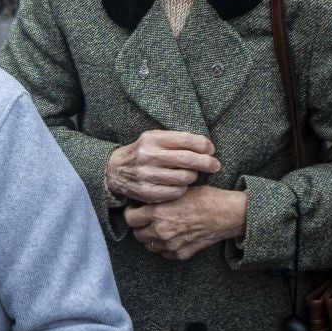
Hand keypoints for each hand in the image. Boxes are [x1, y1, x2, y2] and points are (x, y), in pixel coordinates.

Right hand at [105, 130, 220, 204]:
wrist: (116, 170)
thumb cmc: (144, 152)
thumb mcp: (155, 139)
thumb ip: (176, 140)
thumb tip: (206, 146)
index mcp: (152, 139)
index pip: (185, 139)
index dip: (203, 144)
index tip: (211, 149)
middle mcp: (149, 155)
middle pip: (187, 159)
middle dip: (206, 162)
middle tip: (215, 165)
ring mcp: (147, 175)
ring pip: (184, 177)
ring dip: (193, 176)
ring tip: (191, 174)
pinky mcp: (147, 192)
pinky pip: (176, 192)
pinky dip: (183, 188)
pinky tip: (181, 185)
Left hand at [125, 184, 248, 259]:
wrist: (226, 214)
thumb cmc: (204, 198)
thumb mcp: (178, 191)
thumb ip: (159, 198)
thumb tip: (144, 197)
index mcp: (158, 212)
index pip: (130, 218)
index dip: (131, 213)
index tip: (136, 209)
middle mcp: (161, 230)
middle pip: (137, 234)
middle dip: (140, 226)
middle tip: (147, 219)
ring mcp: (171, 245)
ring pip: (149, 246)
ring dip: (151, 237)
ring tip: (159, 227)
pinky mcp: (181, 254)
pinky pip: (164, 253)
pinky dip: (164, 247)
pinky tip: (172, 236)